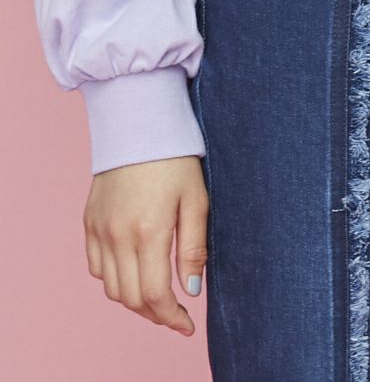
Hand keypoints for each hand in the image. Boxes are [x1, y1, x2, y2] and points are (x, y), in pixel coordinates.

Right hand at [83, 156, 208, 335]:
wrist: (139, 126)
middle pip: (130, 298)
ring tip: (158, 296)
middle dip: (155, 314)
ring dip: (134, 300)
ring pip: (111, 287)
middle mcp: (117, 236)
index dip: (172, 318)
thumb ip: (193, 247)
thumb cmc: (176, 160)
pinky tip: (134, 271)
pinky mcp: (90, 222)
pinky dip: (114, 279)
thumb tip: (192, 290)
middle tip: (176, 314)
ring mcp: (99, 230)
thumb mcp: (196, 200)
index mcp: (148, 232)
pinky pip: (96, 266)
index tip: (187, 325)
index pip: (155, 295)